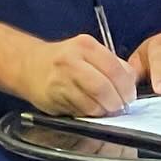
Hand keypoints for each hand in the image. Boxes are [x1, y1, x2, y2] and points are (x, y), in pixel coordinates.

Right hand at [17, 34, 137, 115]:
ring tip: (105, 108)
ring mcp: (60, 80)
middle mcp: (71, 61)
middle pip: (103, 88)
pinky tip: (89, 109)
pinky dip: (89, 114)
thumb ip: (112, 64)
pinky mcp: (53, 98)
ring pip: (91, 104)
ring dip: (103, 111)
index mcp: (86, 46)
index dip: (127, 87)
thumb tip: (132, 82)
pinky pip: (78, 112)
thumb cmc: (65, 60)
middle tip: (120, 106)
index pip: (115, 70)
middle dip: (116, 102)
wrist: (29, 65)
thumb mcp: (90, 52)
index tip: (130, 95)